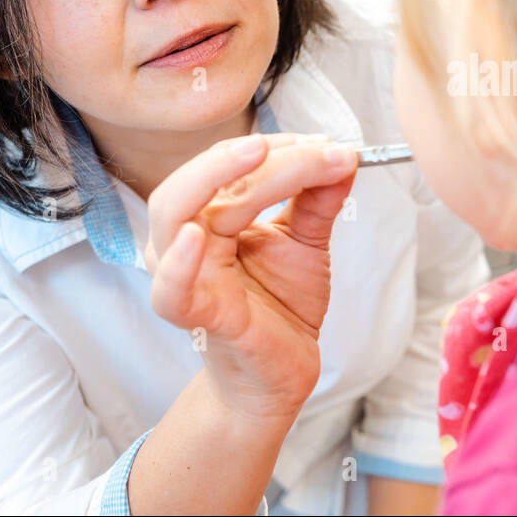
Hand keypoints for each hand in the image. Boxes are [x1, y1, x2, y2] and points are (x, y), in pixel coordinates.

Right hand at [144, 133, 357, 425]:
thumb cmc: (281, 303)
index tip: (330, 145)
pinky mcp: (199, 315)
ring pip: (177, 213)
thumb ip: (319, 198)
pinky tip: (196, 238)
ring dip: (217, 177)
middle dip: (257, 155)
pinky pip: (172, 290)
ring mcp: (186, 275)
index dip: (279, 147)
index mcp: (209, 215)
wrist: (282, 371)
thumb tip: (344, 154)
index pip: (230, 164)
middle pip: (201, 179)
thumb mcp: (307, 241)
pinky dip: (180, 264)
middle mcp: (185, 239)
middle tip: (313, 146)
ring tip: (260, 156)